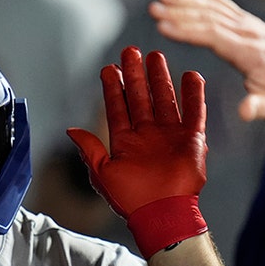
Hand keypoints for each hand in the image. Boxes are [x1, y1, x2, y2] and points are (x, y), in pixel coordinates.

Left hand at [67, 47, 207, 257]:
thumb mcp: (102, 173)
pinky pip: (194, 112)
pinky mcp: (191, 140)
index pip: (117, 107)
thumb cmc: (130, 200)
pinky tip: (191, 76)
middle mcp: (146, 134)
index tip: (109, 68)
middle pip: (140, 97)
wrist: (161, 214)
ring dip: (160, 78)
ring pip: (164, 99)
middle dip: (135, 74)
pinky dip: (194, 95)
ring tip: (155, 56)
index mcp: (124, 141)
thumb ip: (89, 149)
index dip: (113, 88)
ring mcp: (169, 135)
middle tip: (131, 50)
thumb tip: (71, 130)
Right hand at [150, 0, 264, 122]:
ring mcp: (246, 23)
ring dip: (185, 0)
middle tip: (154, 7)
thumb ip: (258, 107)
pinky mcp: (245, 20)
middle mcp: (246, 32)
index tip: (162, 26)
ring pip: (212, 7)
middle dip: (179, 11)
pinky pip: (220, 3)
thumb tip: (244, 112)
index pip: (213, 36)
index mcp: (248, 52)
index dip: (187, 30)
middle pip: (208, 17)